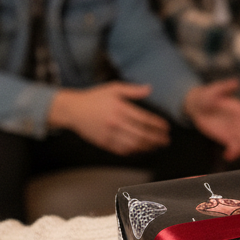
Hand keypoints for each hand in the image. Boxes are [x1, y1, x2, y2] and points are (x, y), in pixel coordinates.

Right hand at [48, 83, 169, 154]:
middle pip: (141, 134)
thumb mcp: (114, 88)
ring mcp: (109, 134)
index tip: (166, 127)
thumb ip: (133, 90)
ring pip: (133, 144)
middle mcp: (115, 122)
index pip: (144, 119)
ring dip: (147, 146)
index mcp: (119, 108)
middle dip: (156, 138)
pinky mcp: (103, 142)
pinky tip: (141, 149)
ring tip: (157, 146)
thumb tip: (150, 88)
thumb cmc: (94, 98)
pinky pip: (122, 150)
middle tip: (166, 140)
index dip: (157, 124)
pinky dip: (134, 151)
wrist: (73, 110)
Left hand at [183, 78, 239, 159]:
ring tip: (230, 154)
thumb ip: (224, 88)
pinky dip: (233, 153)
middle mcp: (239, 121)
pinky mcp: (227, 138)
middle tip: (238, 146)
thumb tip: (235, 82)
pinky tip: (226, 156)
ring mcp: (234, 130)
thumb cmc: (205, 96)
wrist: (196, 106)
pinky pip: (234, 148)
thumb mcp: (212, 91)